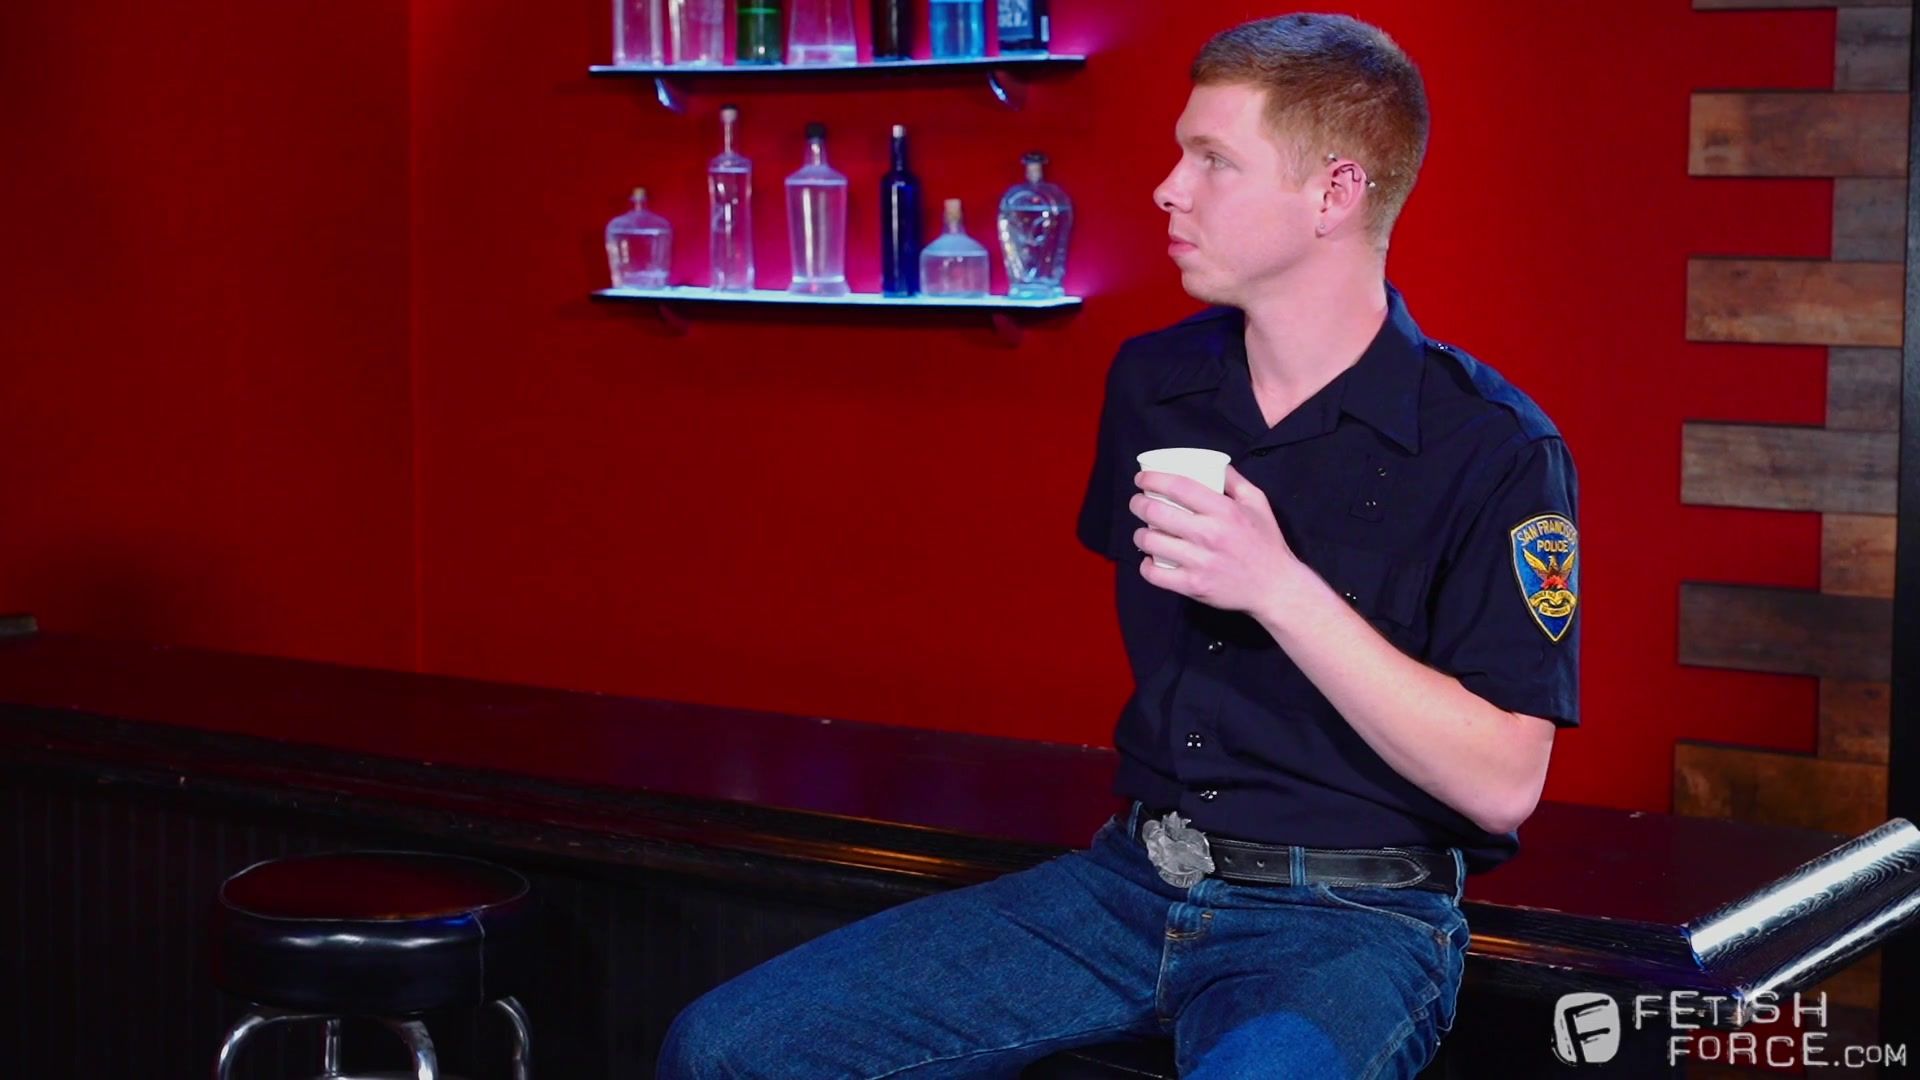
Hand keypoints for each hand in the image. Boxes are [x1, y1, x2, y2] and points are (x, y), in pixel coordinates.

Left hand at [1130, 465, 1306, 616]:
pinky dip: (1146, 566)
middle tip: (1138, 503)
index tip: (1142, 480)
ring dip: (1140, 535)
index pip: (1178, 487)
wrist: (1275, 587)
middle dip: (1138, 504)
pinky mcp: (1193, 586)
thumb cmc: (1266, 542)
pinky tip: (1150, 560)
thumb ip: (1235, 481)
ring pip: (1150, 542)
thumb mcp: (1257, 503)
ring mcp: (1199, 562)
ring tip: (1144, 532)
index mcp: (1224, 511)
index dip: (1152, 480)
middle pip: (1156, 513)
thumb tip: (1214, 463)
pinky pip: (1154, 574)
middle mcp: (1209, 535)